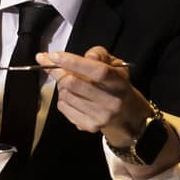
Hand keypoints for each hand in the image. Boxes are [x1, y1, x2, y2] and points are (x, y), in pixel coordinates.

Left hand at [35, 46, 152, 146]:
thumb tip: (87, 56)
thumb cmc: (115, 84)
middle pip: (73, 83)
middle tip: (55, 65)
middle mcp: (112, 101)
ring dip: (61, 85)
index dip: (73, 62)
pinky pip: (63, 107)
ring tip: (71, 83)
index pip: (97, 71)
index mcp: (119, 82)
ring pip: (65, 95)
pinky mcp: (89, 125)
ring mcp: (100, 116)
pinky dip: (62, 98)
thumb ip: (99, 54)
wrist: (125, 112)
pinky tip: (73, 96)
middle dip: (58, 72)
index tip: (54, 55)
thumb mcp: (113, 63)